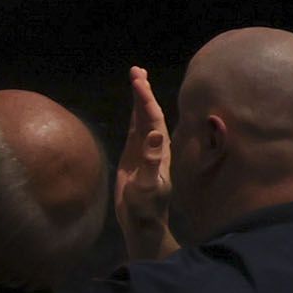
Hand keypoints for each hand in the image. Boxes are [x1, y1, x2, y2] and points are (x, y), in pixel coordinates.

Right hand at [115, 64, 178, 260]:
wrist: (144, 222)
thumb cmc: (145, 207)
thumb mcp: (147, 186)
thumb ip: (150, 161)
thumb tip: (154, 134)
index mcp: (159, 150)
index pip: (152, 118)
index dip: (145, 99)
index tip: (137, 80)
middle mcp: (154, 146)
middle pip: (149, 113)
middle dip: (143, 92)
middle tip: (136, 70)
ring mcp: (145, 150)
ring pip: (143, 119)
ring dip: (140, 99)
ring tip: (136, 79)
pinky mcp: (135, 156)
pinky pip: (135, 130)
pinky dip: (134, 115)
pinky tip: (133, 107)